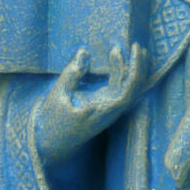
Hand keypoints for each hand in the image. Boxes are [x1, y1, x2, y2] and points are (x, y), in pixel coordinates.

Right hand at [34, 44, 146, 159]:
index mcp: (105, 109)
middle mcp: (112, 109)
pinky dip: (120, 72)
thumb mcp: (59, 95)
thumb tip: (84, 51)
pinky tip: (115, 57)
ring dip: (130, 67)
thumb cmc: (53, 121)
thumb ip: (72, 73)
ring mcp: (110, 107)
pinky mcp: (105, 105)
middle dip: (139, 65)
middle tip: (137, 45)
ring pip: (128, 86)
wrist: (51, 144)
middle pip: (135, 86)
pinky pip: (119, 87)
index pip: (130, 88)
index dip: (136, 67)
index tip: (135, 49)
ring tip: (130, 48)